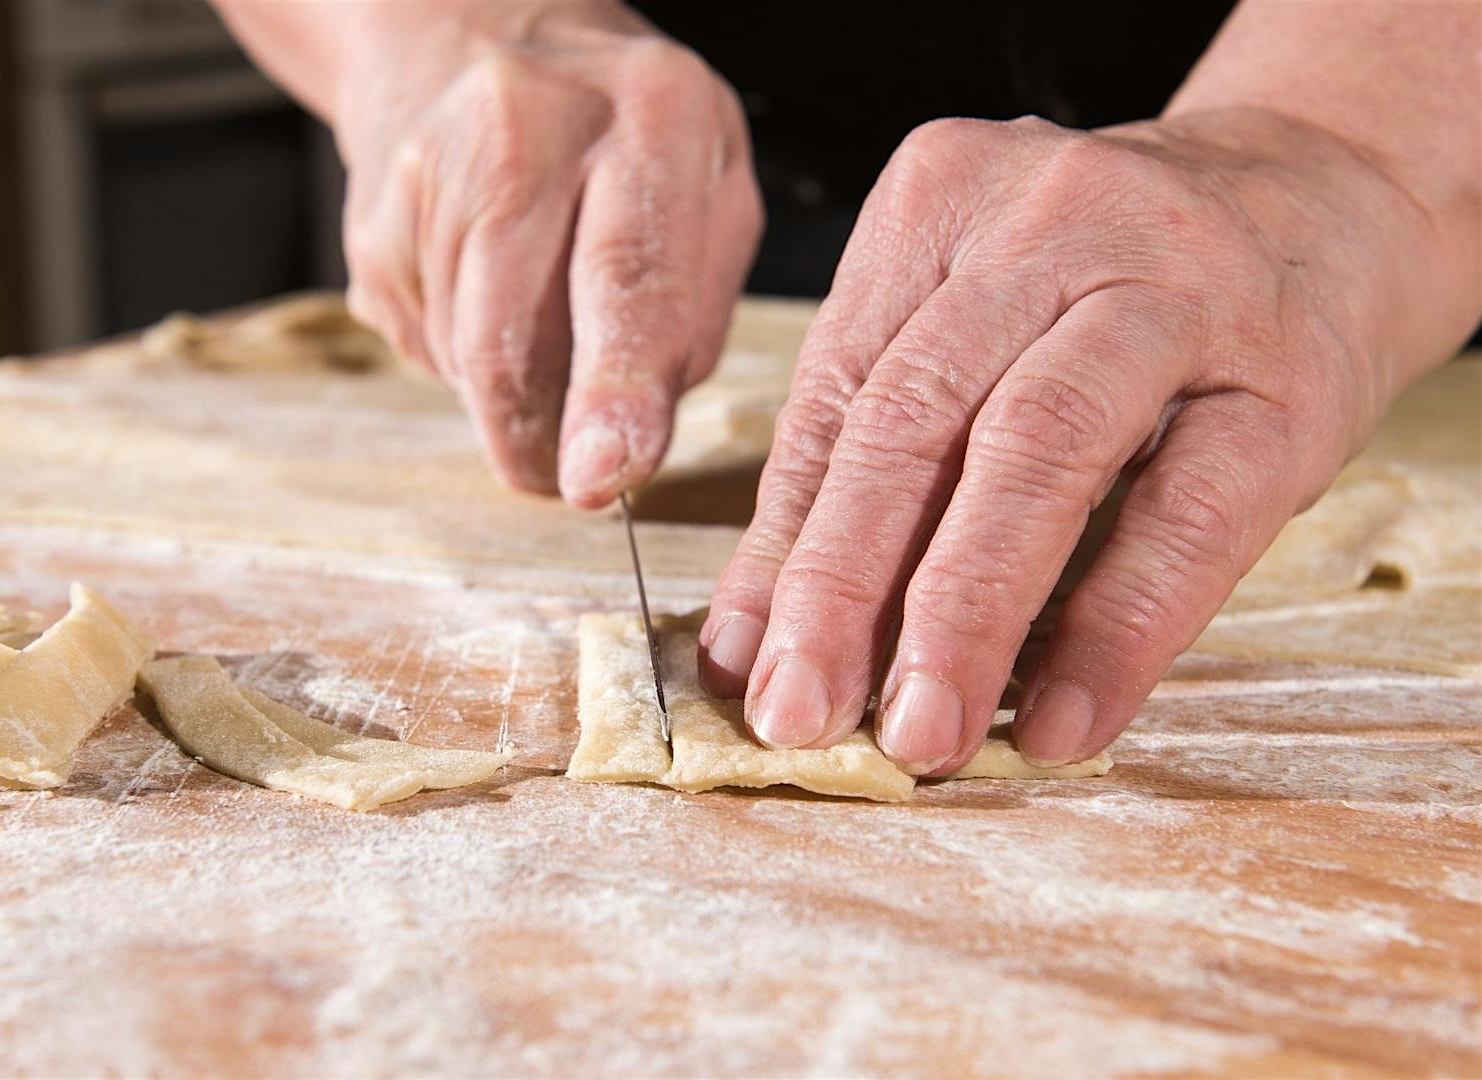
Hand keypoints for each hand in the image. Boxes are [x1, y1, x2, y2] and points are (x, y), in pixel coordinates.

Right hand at [330, 6, 760, 504]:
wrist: (467, 33)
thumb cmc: (617, 129)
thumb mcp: (706, 183)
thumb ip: (695, 308)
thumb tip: (635, 440)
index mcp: (652, 109)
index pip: (630, 270)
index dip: (616, 388)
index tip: (606, 475)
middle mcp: (530, 124)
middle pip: (514, 333)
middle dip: (537, 436)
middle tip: (563, 480)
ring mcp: (432, 170)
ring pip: (465, 357)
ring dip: (509, 394)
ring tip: (539, 330)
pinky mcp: (371, 222)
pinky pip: (421, 344)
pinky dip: (462, 358)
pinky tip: (485, 297)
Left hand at [695, 108, 1451, 772]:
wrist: (1331, 197)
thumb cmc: (1114, 291)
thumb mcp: (977, 324)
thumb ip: (869, 454)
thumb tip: (759, 639)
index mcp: (939, 203)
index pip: (834, 391)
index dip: (780, 543)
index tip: (744, 665)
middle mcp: (1047, 225)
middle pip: (916, 418)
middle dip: (843, 584)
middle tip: (802, 712)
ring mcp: (1175, 288)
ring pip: (1036, 454)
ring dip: (964, 612)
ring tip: (921, 732)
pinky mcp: (1284, 379)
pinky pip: (1185, 518)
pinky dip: (1114, 631)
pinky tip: (1064, 719)